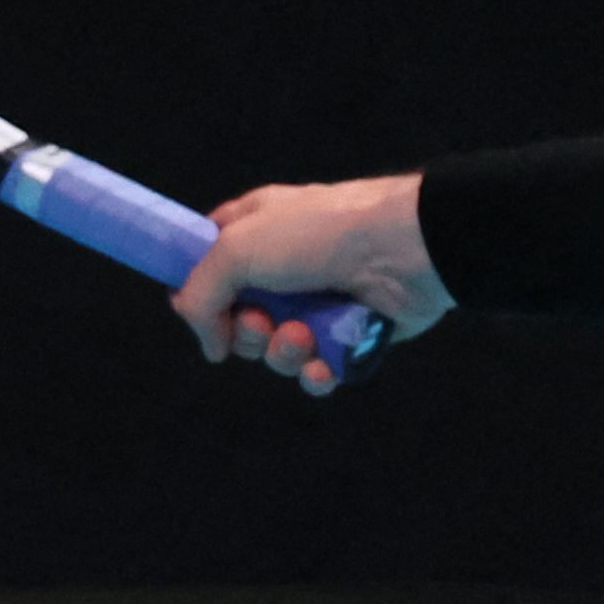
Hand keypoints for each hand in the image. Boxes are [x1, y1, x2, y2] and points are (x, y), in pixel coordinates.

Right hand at [170, 173, 452, 395]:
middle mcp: (286, 266)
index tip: (197, 311)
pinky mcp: (352, 335)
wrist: (406, 249)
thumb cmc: (319, 235)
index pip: (210, 261)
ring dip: (284, 352)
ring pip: (278, 350)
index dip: (198, 291)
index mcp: (257, 229)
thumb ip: (201, 294)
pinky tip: (323, 368)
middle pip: (240, 319)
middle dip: (246, 332)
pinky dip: (317, 374)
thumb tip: (210, 344)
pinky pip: (319, 370)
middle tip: (264, 321)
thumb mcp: (238, 249)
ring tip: (304, 337)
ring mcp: (321, 302)